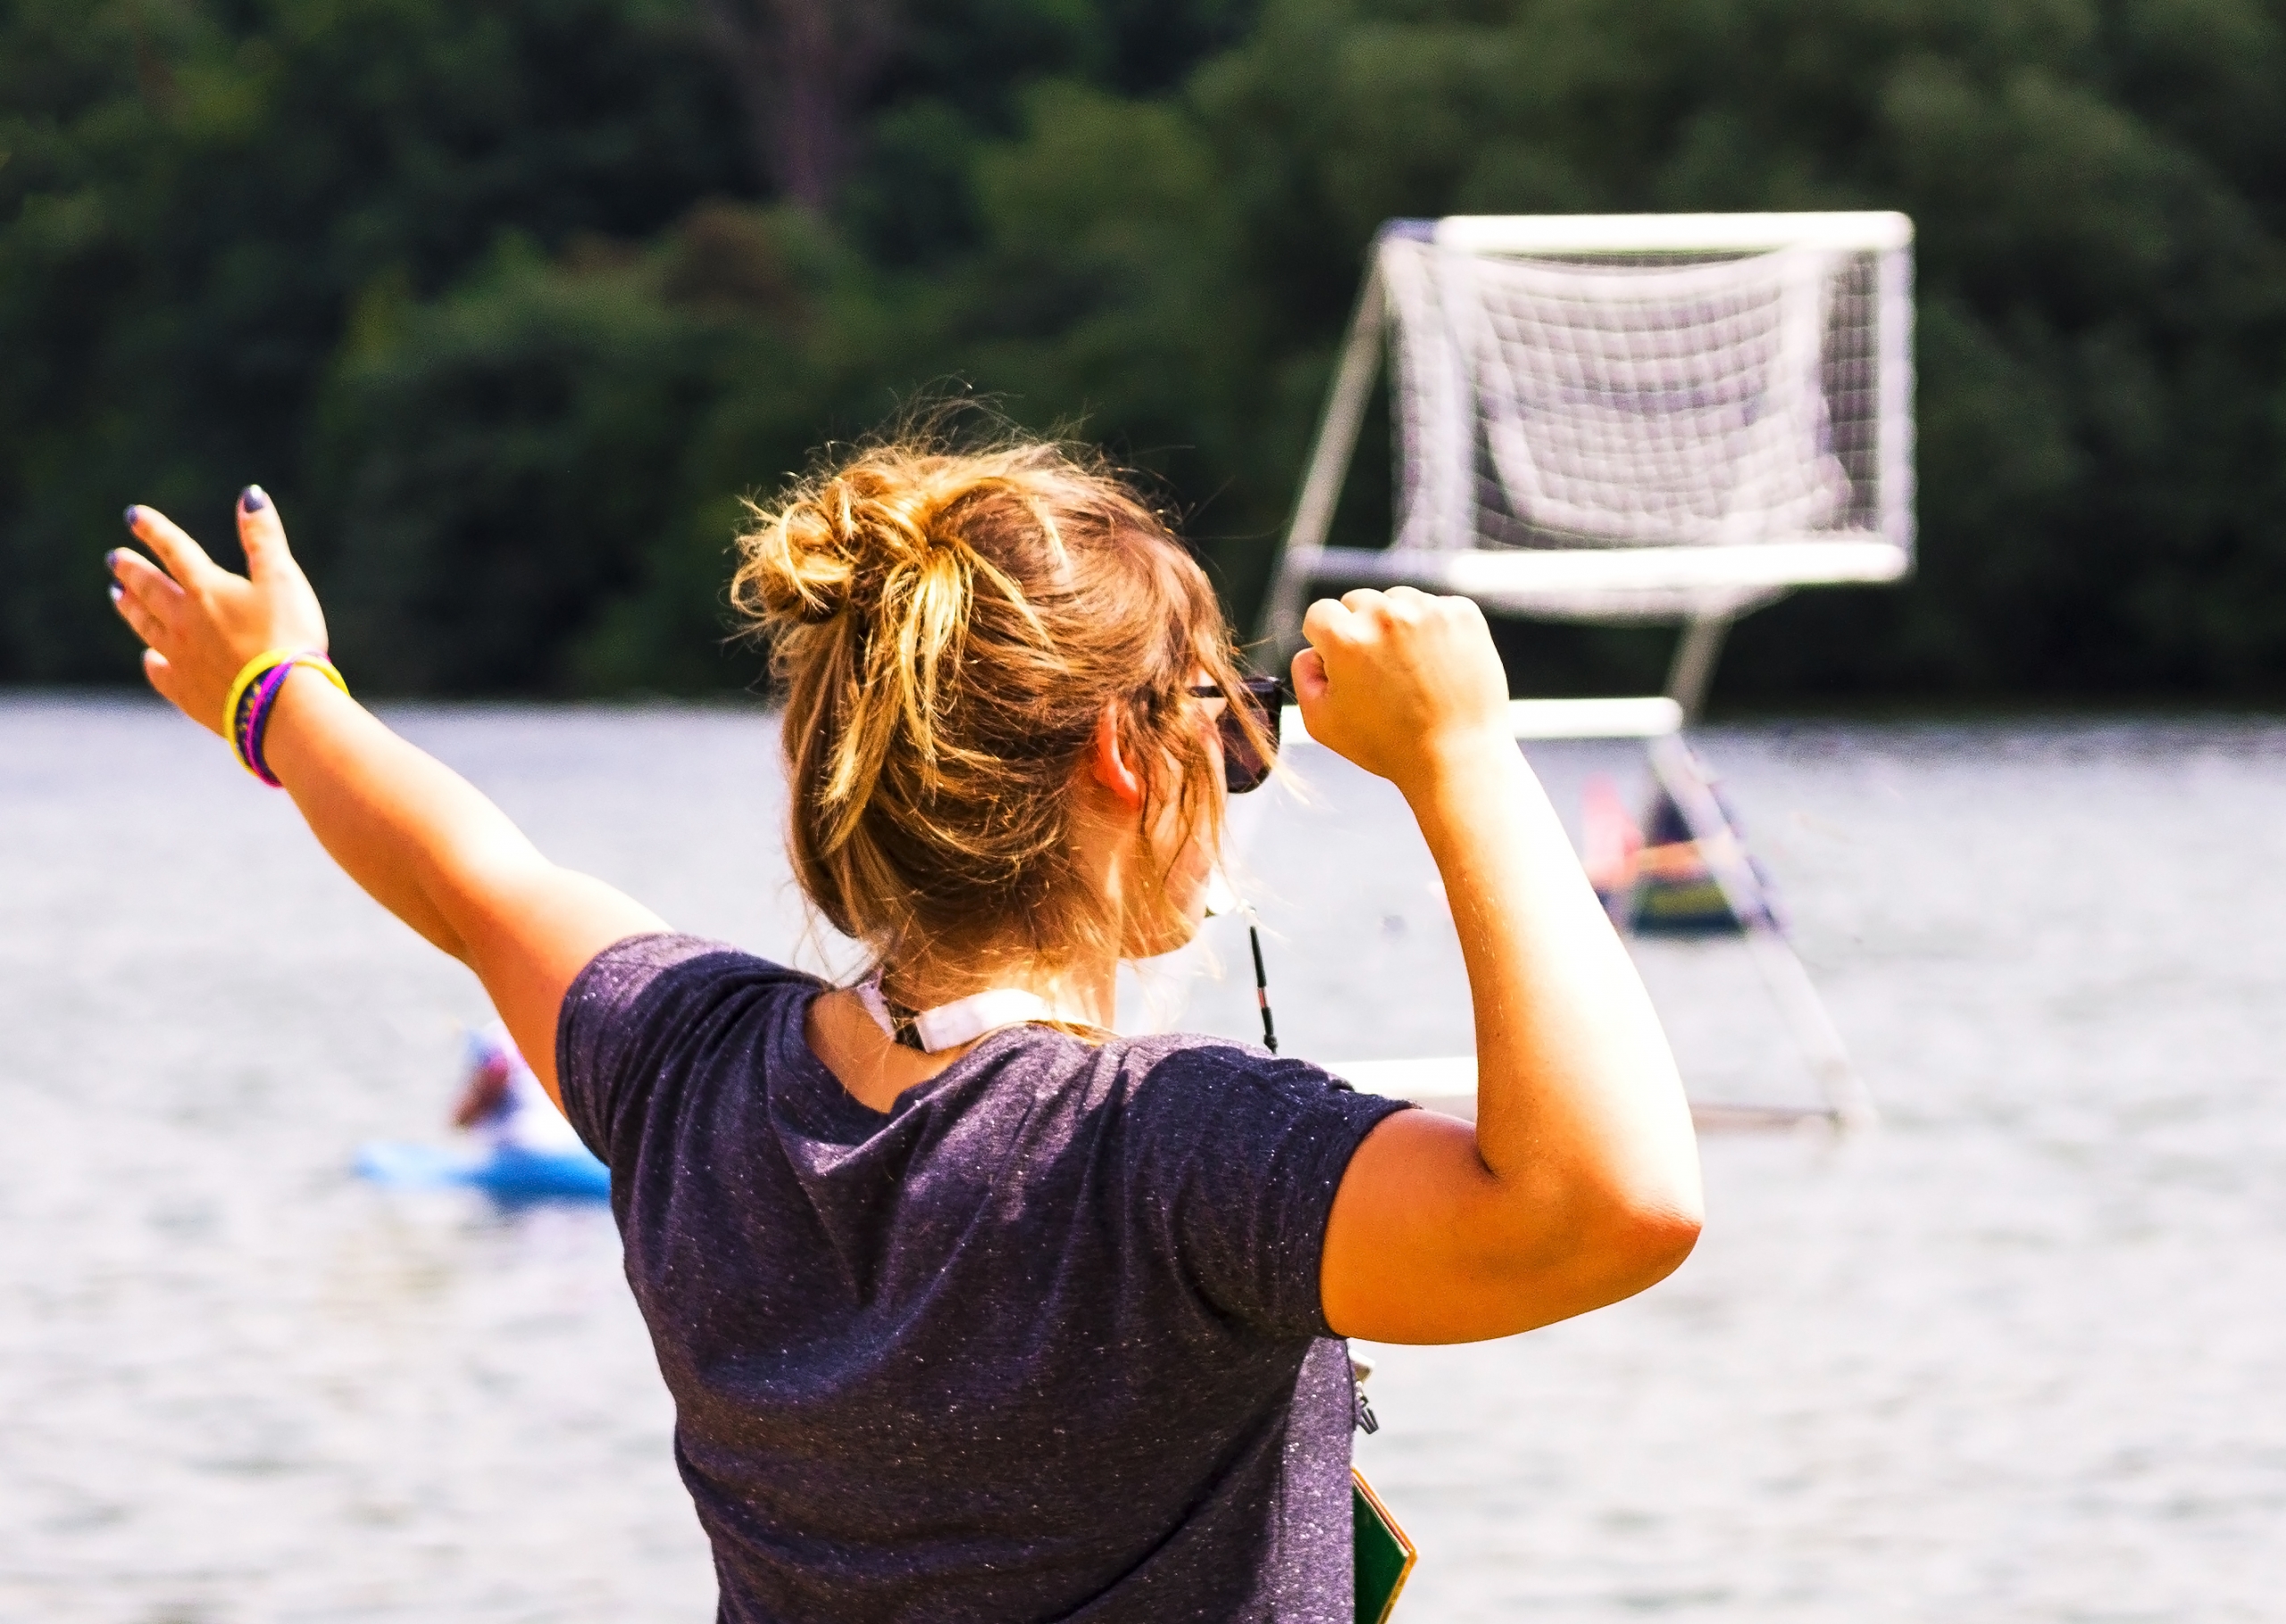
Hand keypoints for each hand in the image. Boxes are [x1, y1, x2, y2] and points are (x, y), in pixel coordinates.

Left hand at [108, 489, 330, 736]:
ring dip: (131, 609)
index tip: (133, 516)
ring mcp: (181, 657)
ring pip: (145, 627)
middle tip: (115, 559)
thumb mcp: (283, 579)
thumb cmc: (287, 636)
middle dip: (132, 571)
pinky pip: (160, 672)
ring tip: (117, 596)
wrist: (281, 701)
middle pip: (149, 589)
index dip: (155, 530)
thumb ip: (264, 538)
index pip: (175, 550)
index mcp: (207, 589)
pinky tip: (149, 659)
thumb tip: (250, 496)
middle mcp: (184, 620)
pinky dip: (152, 663)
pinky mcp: (187, 691)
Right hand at [1290, 586, 1511, 793]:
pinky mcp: (1463, 613)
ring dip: (1398, 626)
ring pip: (1397, 601)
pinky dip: (1434, 630)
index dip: (1327, 643)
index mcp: (1346, 637)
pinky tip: (1437, 666)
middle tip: (1380, 673)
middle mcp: (1385, 615)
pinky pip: (1436, 608)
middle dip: (1362, 631)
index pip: (1320, 613)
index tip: (1345, 665)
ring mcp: (1428, 610)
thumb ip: (1303, 676)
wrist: (1458, 757)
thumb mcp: (1321, 722)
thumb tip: (1312, 649)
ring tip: (1412, 671)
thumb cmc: (1387, 746)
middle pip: (1358, 602)